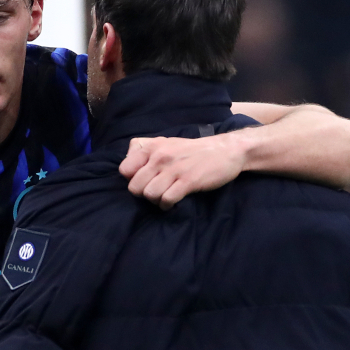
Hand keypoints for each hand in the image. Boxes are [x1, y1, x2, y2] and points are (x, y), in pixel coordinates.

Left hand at [119, 133, 246, 209]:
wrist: (225, 150)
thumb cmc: (192, 151)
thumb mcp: (166, 143)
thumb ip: (145, 152)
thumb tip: (128, 167)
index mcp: (153, 147)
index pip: (125, 170)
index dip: (132, 179)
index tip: (144, 181)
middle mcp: (160, 157)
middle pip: (134, 186)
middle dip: (143, 194)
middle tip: (155, 192)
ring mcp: (174, 169)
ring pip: (149, 194)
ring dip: (155, 201)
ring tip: (164, 197)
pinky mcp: (188, 181)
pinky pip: (167, 199)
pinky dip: (167, 205)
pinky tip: (172, 203)